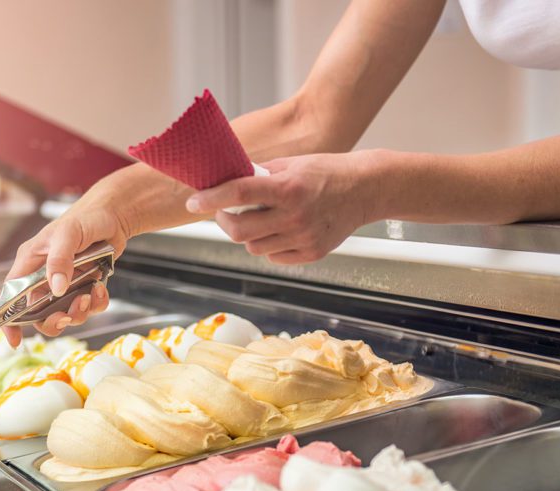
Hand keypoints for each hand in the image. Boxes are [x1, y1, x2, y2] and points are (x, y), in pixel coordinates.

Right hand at [2, 187, 133, 346]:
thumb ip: (59, 260)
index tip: (14, 340)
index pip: (10, 296)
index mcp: (30, 262)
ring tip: (89, 296)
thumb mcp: (68, 235)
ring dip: (78, 312)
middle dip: (54, 319)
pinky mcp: (83, 286)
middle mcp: (44, 276)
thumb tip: (55, 289)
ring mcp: (64, 283)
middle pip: (38, 313)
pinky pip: (87, 306)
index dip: (9, 320)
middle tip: (68, 315)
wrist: (114, 215)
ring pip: (64, 313)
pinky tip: (100, 289)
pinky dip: (95, 303)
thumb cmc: (85, 218)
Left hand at [185, 152, 381, 263]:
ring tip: (259, 218)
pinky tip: (278, 229)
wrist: (365, 189)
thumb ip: (259, 175)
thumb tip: (225, 183)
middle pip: (239, 230)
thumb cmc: (327, 172)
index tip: (194, 201)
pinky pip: (273, 256)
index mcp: (289, 188)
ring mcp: (304, 238)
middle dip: (223, 221)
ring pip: (253, 247)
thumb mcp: (292, 164)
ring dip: (247, 234)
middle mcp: (295, 216)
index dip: (211, 198)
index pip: (239, 193)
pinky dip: (268, 244)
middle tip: (224, 212)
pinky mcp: (311, 253)